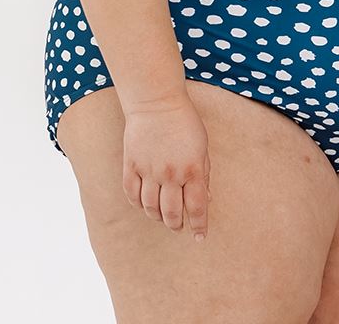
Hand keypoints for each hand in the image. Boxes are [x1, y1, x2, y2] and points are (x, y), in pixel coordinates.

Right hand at [122, 91, 212, 241]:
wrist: (156, 101)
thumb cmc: (184, 122)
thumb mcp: (202, 146)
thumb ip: (204, 173)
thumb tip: (206, 198)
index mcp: (193, 169)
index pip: (197, 207)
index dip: (199, 226)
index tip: (200, 237)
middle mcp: (171, 174)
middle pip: (172, 213)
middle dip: (176, 224)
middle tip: (178, 226)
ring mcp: (149, 170)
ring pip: (151, 208)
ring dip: (157, 217)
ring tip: (162, 216)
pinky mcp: (132, 165)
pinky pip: (132, 195)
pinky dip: (138, 204)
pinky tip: (144, 204)